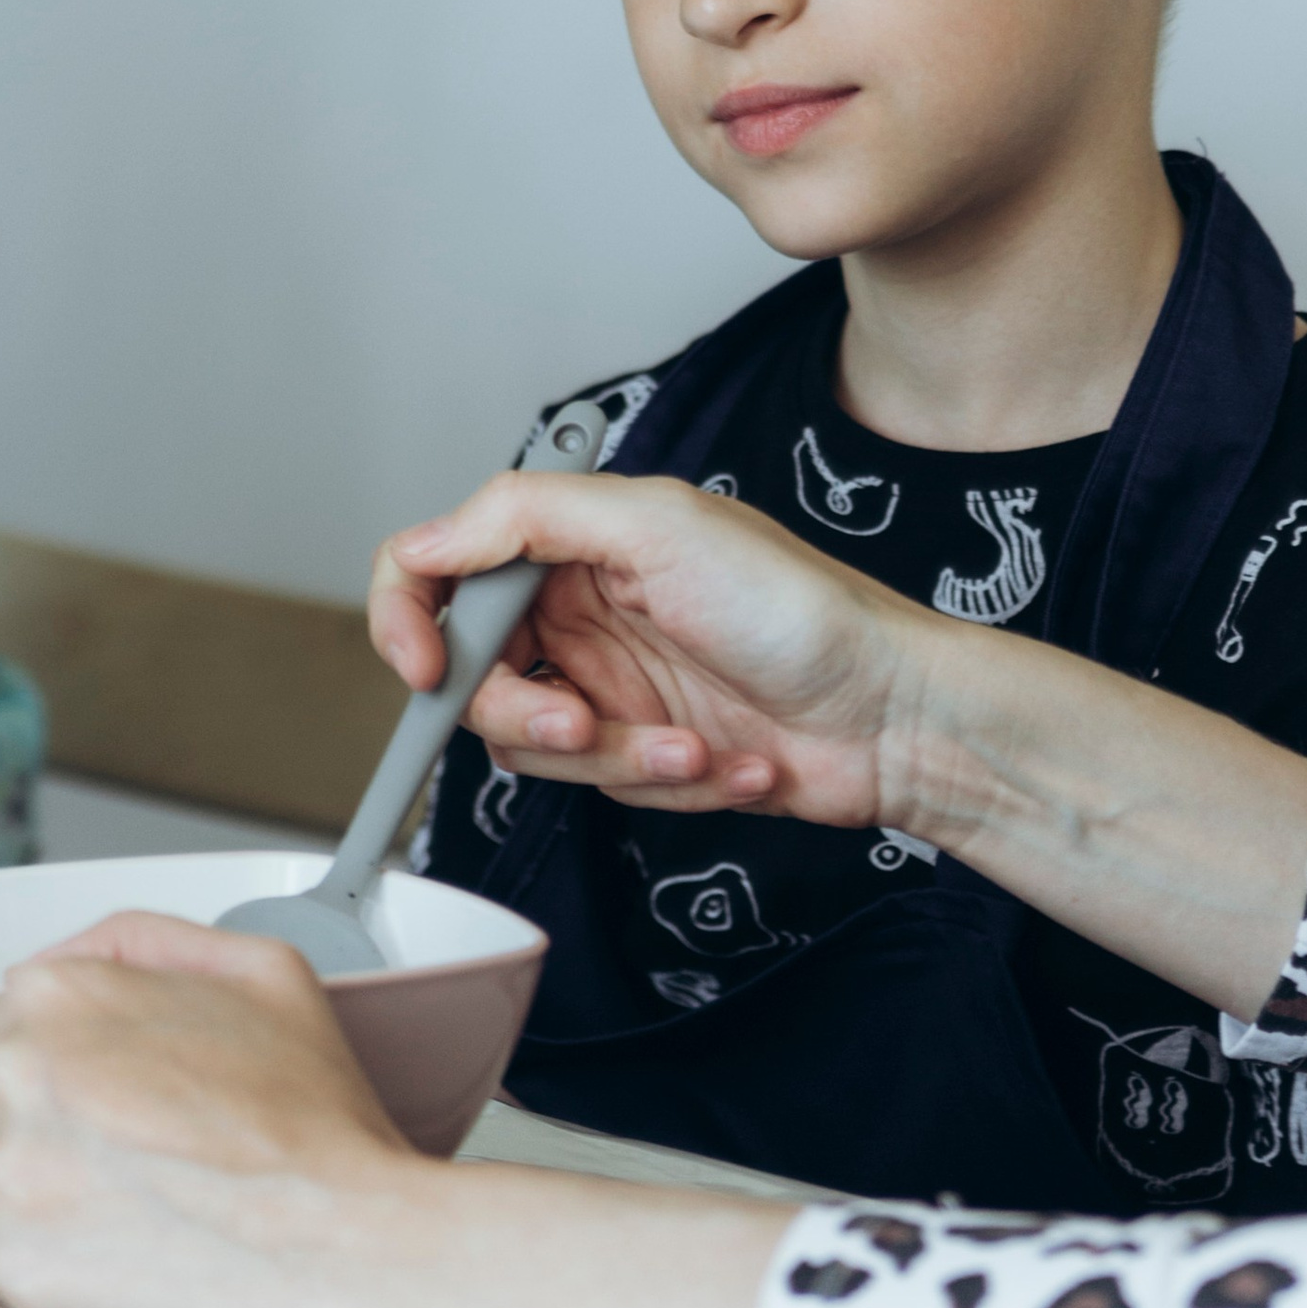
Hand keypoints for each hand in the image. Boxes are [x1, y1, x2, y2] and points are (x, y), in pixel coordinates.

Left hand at [0, 904, 785, 1307]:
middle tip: (139, 1177)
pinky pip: (19, 1270)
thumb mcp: (285, 979)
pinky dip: (74, 1279)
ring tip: (179, 1225)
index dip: (49, 1054)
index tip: (81, 1094)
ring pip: (3, 1184)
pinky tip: (167, 1274)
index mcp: (101, 977)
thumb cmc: (352, 1131)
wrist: (381, 1260)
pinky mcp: (32, 1257)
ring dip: (66, 1206)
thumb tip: (134, 933)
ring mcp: (33, 1157)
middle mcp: (49, 1048)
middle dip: (43, 1131)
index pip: (18, 1001)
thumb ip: (193, 943)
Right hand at [368, 469, 925, 821]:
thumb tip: (421, 541)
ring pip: (535, 750)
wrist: (897, 716)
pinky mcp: (646, 755)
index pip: (438, 567)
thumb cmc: (801, 607)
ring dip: (619, 759)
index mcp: (573, 541)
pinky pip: (603, 791)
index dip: (409, 619)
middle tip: (580, 725)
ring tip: (697, 748)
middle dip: (526, 718)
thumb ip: (525, 516)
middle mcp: (581, 611)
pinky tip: (736, 763)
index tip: (429, 672)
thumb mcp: (660, 525)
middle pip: (473, 679)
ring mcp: (611, 685)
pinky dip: (669, 787)